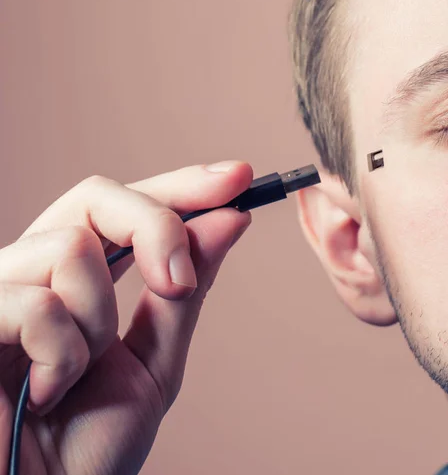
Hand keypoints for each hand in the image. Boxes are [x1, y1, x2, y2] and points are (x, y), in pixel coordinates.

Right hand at [0, 161, 252, 474]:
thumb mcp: (154, 362)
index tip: (238, 177)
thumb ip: (185, 292)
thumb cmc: (87, 445)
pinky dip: (61, 357)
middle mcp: (33, 269)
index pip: (126, 205)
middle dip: (157, 228)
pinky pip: (37, 305)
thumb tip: (228, 220)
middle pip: (96, 195)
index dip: (181, 186)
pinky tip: (46, 392)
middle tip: (179, 282)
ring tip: (76, 374)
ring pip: (70, 248)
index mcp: (77, 277)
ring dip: (96, 321)